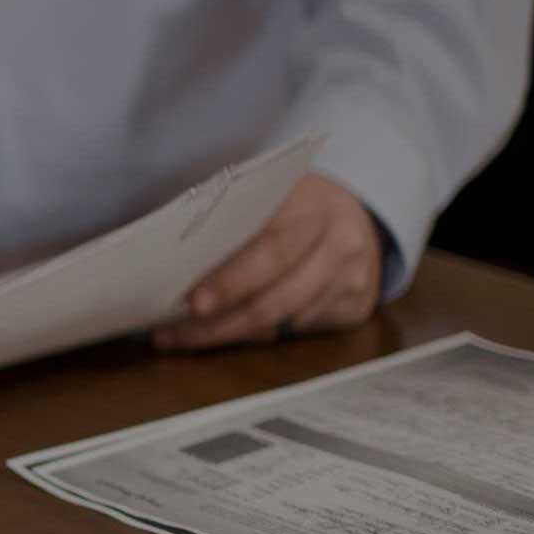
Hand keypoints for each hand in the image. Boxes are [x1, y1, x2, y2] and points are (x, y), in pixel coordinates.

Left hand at [153, 174, 382, 349]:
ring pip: (283, 321)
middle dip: (222, 320)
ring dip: (229, 334)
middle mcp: (339, 244)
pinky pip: (297, 331)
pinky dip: (256, 335)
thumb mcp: (274, 196)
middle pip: (277, 297)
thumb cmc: (295, 206)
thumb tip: (173, 258)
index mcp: (313, 206)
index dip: (231, 280)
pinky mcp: (355, 308)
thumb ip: (238, 220)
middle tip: (176, 333)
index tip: (191, 301)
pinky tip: (223, 334)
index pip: (271, 248)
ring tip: (182, 337)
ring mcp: (351, 279)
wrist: (359, 217)